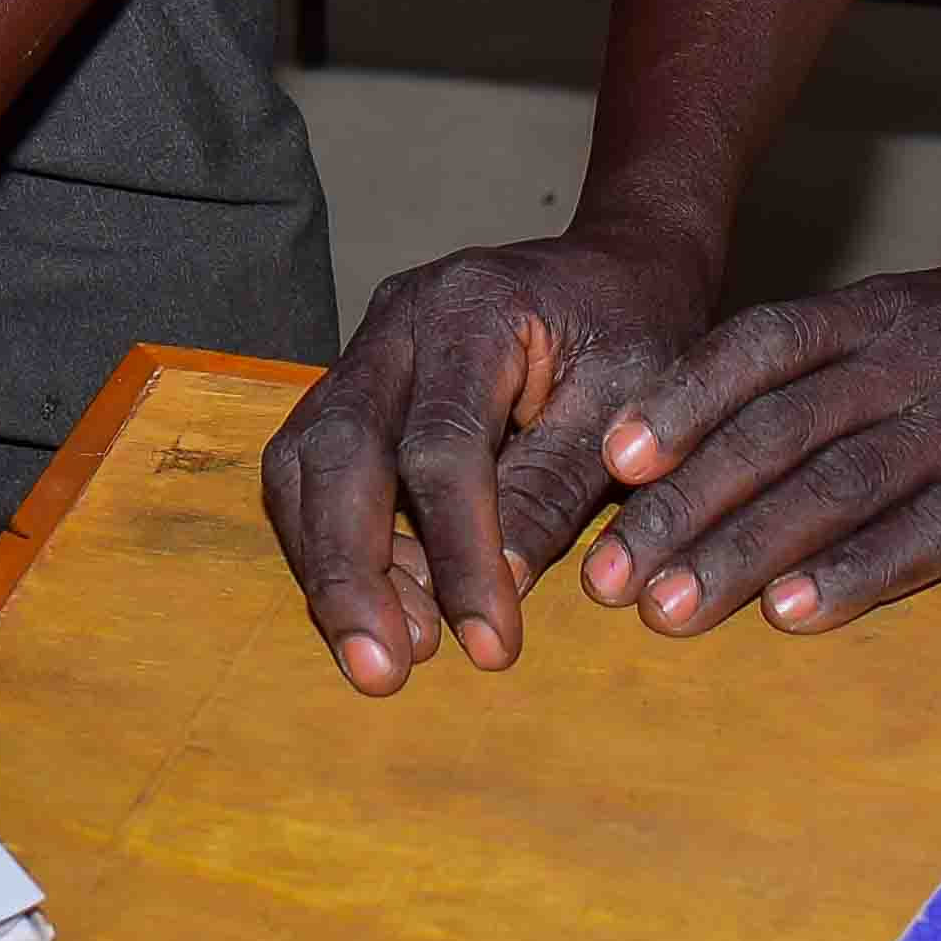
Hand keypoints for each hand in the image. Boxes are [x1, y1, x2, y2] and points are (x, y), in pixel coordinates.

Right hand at [259, 219, 719, 692]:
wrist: (616, 269)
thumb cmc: (637, 333)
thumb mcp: (631, 405)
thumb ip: (560, 486)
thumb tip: (504, 587)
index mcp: (471, 307)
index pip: (442, 445)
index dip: (459, 552)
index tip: (491, 644)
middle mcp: (396, 322)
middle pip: (338, 450)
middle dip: (352, 570)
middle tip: (384, 671)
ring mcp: (364, 352)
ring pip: (303, 463)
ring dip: (328, 566)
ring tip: (381, 657)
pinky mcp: (353, 389)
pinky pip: (311, 471)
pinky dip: (329, 545)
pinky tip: (375, 609)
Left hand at [586, 262, 940, 639]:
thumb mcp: (938, 320)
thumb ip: (844, 367)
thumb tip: (723, 432)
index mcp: (884, 311)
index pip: (757, 347)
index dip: (680, 403)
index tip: (613, 464)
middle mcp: (915, 355)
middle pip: (774, 432)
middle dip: (682, 510)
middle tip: (611, 582)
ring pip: (833, 487)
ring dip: (743, 555)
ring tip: (673, 615)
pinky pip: (930, 532)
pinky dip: (858, 575)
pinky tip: (799, 617)